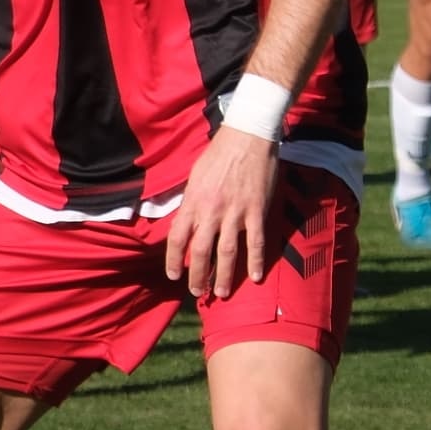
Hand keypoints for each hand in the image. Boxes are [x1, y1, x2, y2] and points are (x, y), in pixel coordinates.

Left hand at [167, 128, 280, 298]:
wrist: (247, 136)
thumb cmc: (218, 154)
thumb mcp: (195, 176)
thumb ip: (190, 202)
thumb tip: (185, 222)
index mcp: (193, 201)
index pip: (177, 238)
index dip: (174, 260)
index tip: (174, 275)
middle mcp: (211, 210)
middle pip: (201, 251)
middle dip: (198, 276)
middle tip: (198, 292)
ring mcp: (235, 212)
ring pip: (227, 253)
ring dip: (224, 276)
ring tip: (221, 293)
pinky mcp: (256, 211)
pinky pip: (256, 242)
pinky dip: (255, 261)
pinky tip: (255, 277)